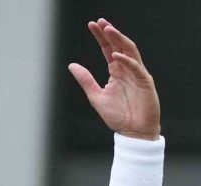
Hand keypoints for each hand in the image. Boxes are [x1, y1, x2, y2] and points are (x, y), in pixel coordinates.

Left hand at [69, 19, 159, 139]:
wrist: (133, 132)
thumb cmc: (117, 116)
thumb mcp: (96, 96)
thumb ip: (85, 80)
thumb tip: (71, 65)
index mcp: (116, 71)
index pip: (108, 49)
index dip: (101, 37)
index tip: (92, 25)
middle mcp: (127, 70)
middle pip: (119, 46)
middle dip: (110, 33)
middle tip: (100, 22)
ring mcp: (137, 74)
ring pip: (130, 51)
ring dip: (119, 40)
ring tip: (108, 30)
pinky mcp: (145, 82)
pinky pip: (137, 67)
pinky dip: (127, 60)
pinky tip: (116, 55)